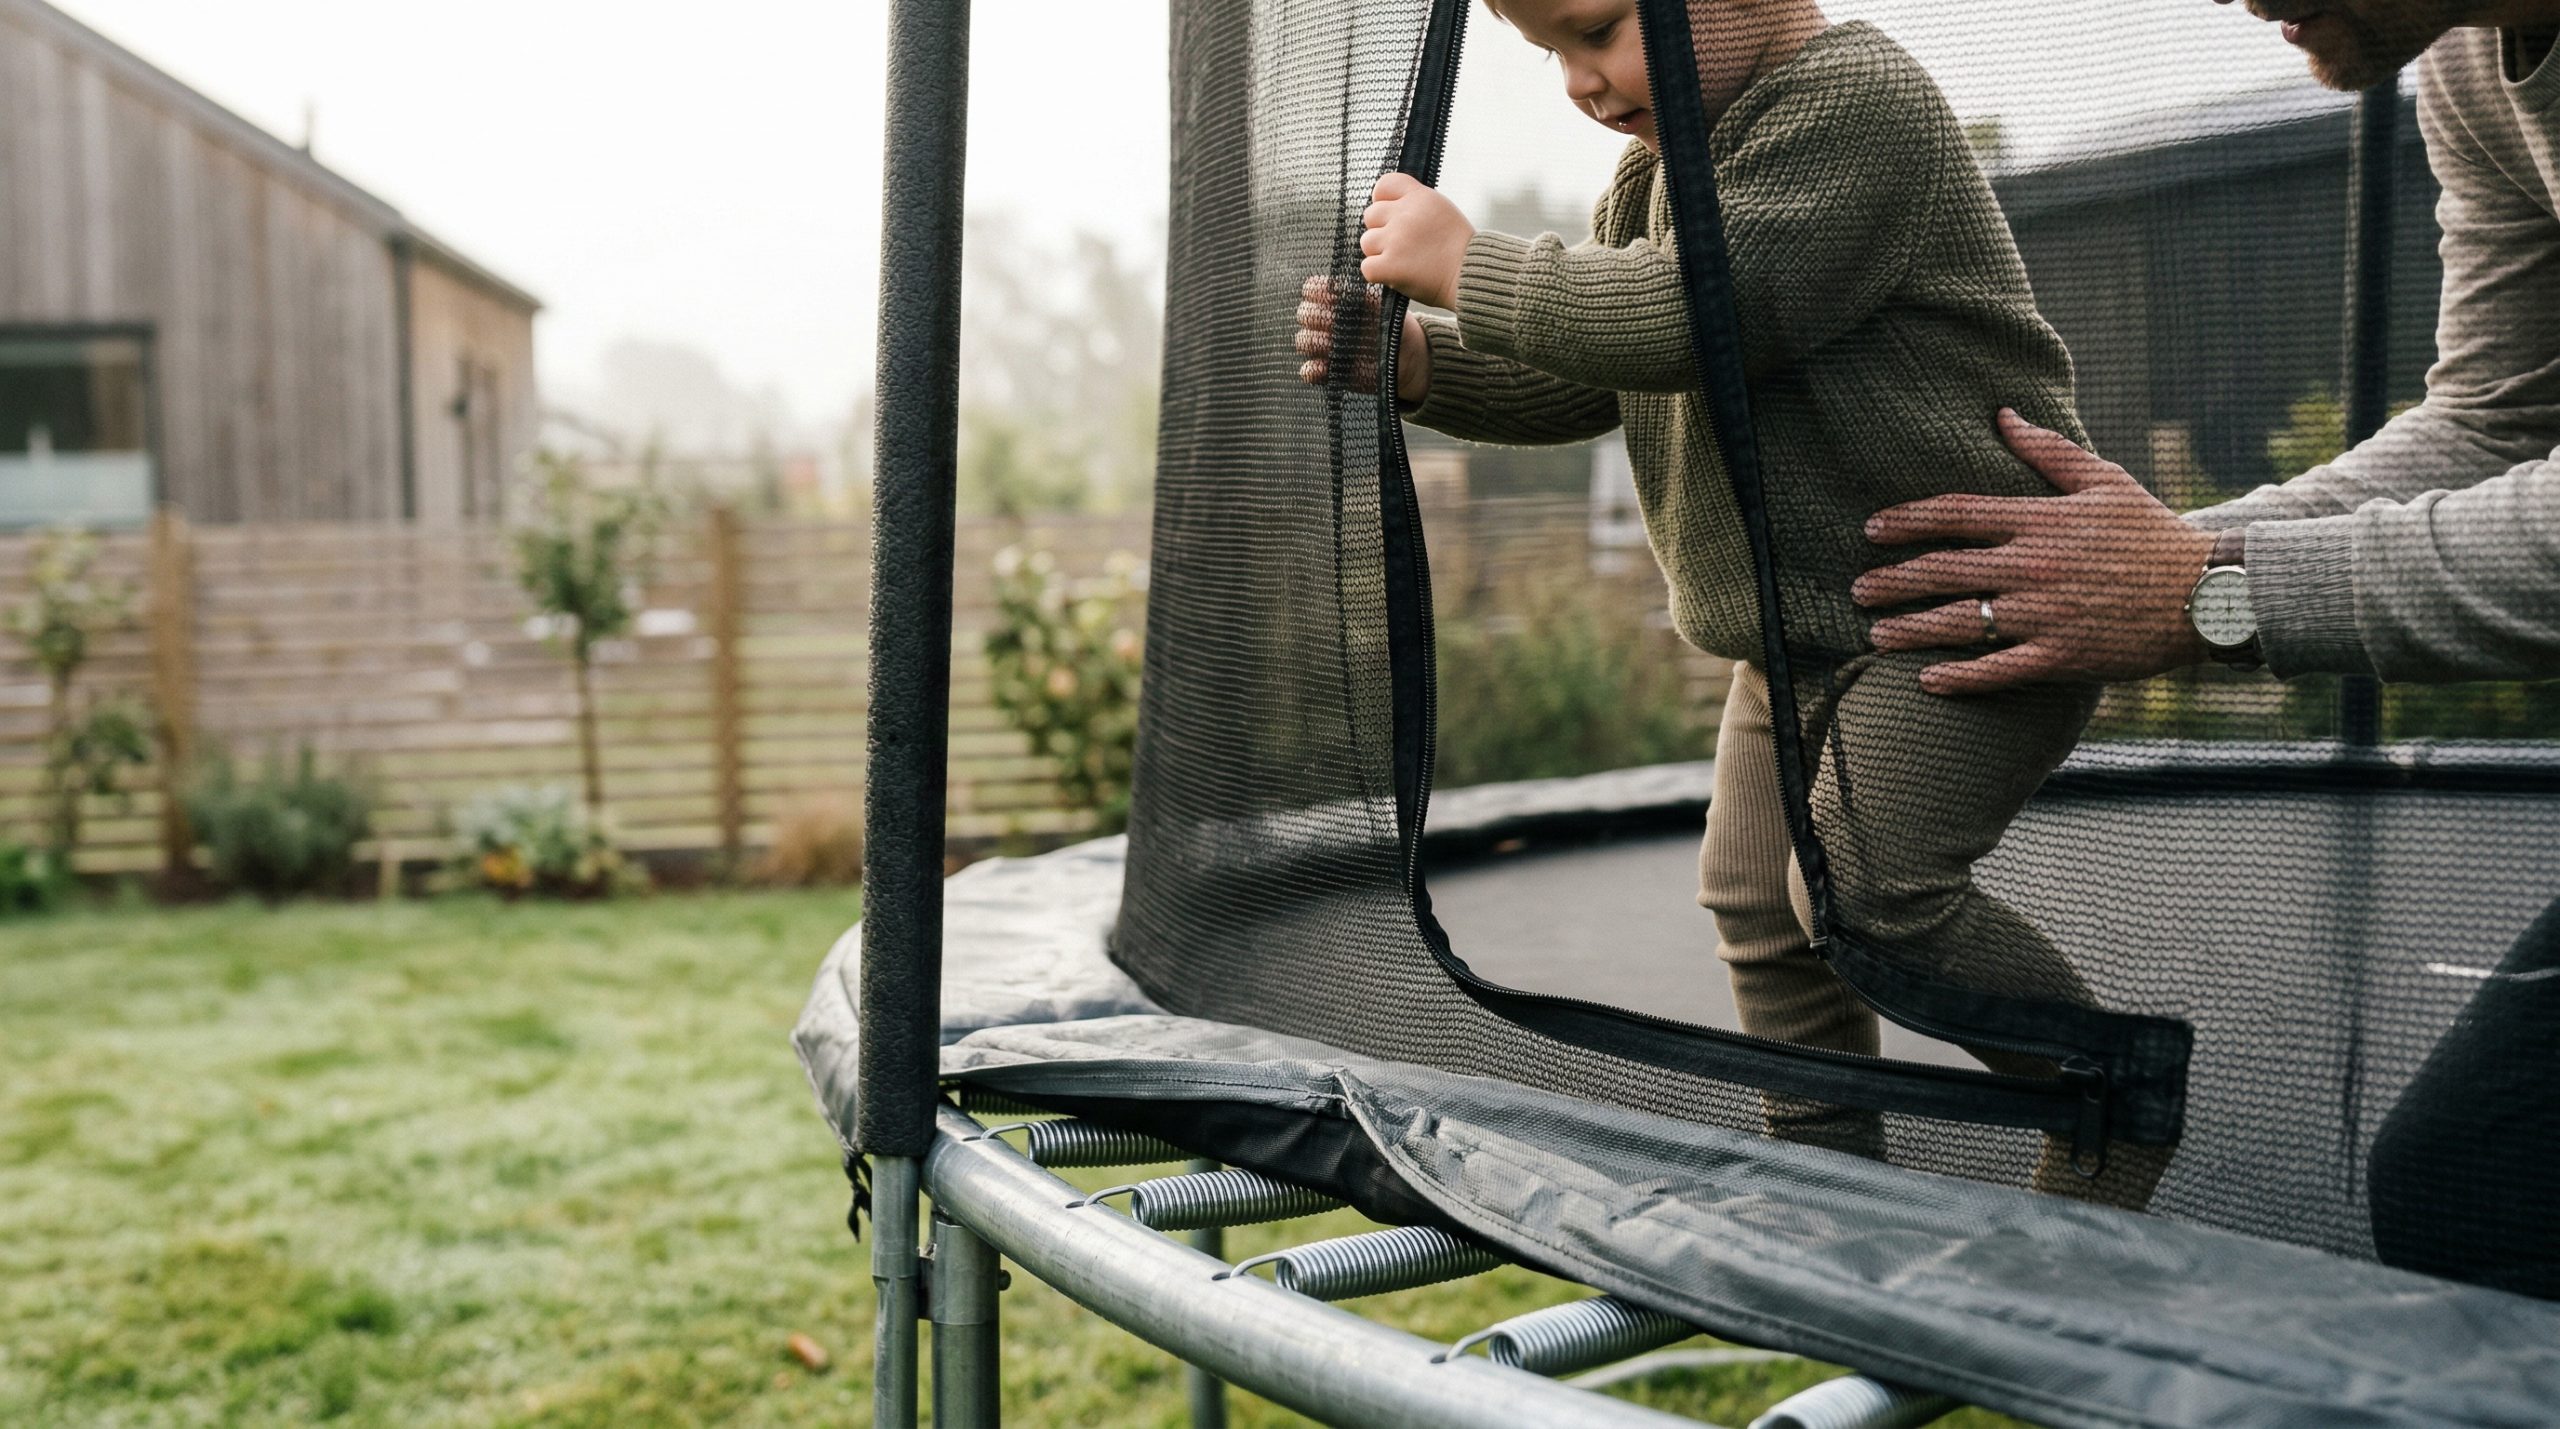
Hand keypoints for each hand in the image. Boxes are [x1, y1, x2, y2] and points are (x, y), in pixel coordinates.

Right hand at [1295, 276, 1429, 405]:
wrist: (1408, 359)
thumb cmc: (1395, 327)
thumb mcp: (1387, 307)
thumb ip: (1368, 296)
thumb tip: (1346, 286)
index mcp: (1338, 303)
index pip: (1312, 289)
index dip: (1316, 290)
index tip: (1332, 295)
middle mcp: (1327, 323)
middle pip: (1305, 314)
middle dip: (1315, 316)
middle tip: (1334, 322)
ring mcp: (1326, 347)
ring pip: (1304, 340)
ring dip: (1313, 341)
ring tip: (1332, 345)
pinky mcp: (1328, 372)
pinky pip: (1309, 371)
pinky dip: (1311, 370)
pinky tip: (1324, 367)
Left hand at [1359, 173, 1472, 310]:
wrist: (1472, 277)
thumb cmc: (1460, 249)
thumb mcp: (1443, 211)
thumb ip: (1415, 204)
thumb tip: (1387, 206)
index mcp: (1420, 197)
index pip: (1384, 185)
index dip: (1382, 200)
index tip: (1390, 215)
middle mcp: (1405, 214)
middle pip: (1370, 215)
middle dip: (1382, 231)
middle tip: (1403, 246)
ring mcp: (1396, 240)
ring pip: (1367, 242)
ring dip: (1380, 254)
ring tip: (1404, 262)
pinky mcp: (1389, 265)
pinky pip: (1367, 267)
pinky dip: (1379, 274)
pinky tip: (1397, 275)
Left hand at [1851, 409, 2217, 695]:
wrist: (2206, 593)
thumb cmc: (2153, 534)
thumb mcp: (2104, 482)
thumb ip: (2048, 451)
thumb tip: (2003, 414)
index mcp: (2040, 521)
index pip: (1956, 515)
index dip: (1907, 521)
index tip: (1871, 530)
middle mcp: (2033, 566)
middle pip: (1943, 570)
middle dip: (1893, 580)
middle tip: (1858, 589)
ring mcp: (2044, 614)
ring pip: (1959, 621)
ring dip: (1910, 628)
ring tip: (1876, 634)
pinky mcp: (2060, 656)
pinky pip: (1997, 669)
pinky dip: (1959, 676)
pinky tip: (1926, 679)